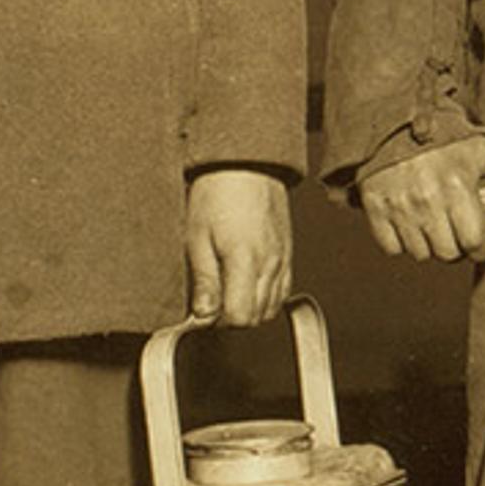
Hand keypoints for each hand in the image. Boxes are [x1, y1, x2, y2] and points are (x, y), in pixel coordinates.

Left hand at [184, 168, 293, 326]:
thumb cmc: (218, 193)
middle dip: (232, 316)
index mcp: (245, 260)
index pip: (239, 317)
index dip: (218, 320)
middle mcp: (270, 263)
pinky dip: (266, 297)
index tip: (203, 308)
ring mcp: (282, 260)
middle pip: (256, 317)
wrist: (246, 165)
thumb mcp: (197, 237)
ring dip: (249, 308)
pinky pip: (282, 291)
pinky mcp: (287, 254)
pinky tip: (247, 284)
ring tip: (228, 290)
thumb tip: (203, 314)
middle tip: (211, 300)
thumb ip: (203, 280)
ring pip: (271, 308)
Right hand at [355, 133, 484, 263]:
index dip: (482, 249)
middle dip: (457, 248)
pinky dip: (401, 243)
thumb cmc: (443, 137)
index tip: (482, 244)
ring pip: (420, 254)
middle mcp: (427, 200)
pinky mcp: (374, 207)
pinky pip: (391, 247)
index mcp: (457, 187)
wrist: (394, 120)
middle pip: (448, 253)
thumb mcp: (483, 148)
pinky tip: (411, 225)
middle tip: (458, 234)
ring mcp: (399, 206)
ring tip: (436, 228)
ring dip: (430, 247)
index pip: (474, 243)